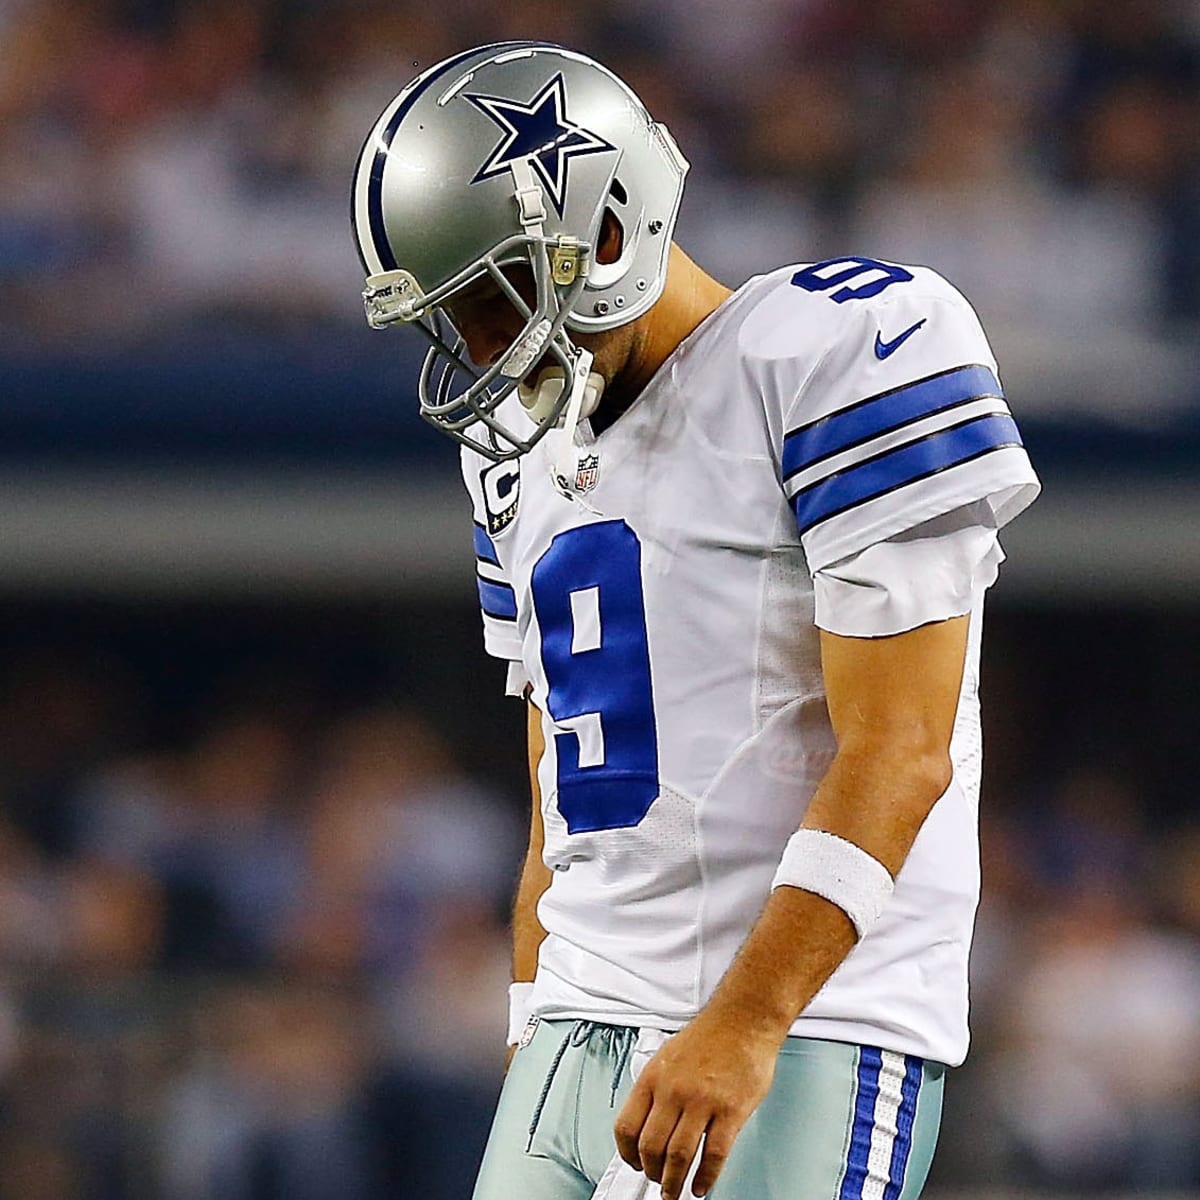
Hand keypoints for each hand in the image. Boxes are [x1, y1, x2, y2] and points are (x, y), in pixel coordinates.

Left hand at [612, 1012, 779, 1199]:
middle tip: (656, 1181)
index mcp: (654, 1076)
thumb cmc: (711, 1035)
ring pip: (678, 1156)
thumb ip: (656, 1087)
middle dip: (651, 1173)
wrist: (744, 1019)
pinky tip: (702, 1185)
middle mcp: (673, 1090)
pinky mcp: (730, 1111)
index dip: (627, 1154)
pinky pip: (713, 1155)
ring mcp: (702, 1101)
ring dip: (674, 1182)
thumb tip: (647, 1119)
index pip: (626, 1126)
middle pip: (650, 1147)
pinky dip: (705, 1177)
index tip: (633, 1163)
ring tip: (675, 1192)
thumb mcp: (668, 1055)